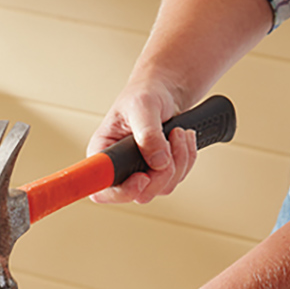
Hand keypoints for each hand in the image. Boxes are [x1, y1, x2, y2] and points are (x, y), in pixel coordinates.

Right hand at [86, 84, 198, 204]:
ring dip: (180, 160)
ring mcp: (140, 174)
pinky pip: (177, 178)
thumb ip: (148, 133)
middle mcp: (119, 169)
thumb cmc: (143, 95)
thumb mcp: (143, 106)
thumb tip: (158, 162)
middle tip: (172, 140)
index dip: (122, 191)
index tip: (142, 177)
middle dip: (163, 171)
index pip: (102, 189)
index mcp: (103, 153)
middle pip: (140, 194)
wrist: (162, 94)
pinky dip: (187, 158)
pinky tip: (183, 139)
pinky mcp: (159, 174)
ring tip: (179, 133)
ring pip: (163, 188)